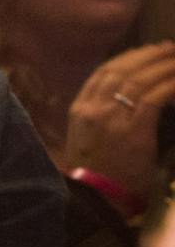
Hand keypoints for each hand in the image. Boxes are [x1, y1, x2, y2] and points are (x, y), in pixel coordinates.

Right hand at [64, 41, 174, 202]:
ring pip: (140, 80)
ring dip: (163, 67)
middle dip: (149, 56)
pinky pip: (155, 98)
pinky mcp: (134, 131)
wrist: (96, 198)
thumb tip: (127, 98)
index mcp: (80, 108)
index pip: (104, 72)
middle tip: (169, 48)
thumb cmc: (94, 171)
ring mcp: (112, 118)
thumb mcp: (86, 137)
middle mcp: (94, 108)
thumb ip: (100, 114)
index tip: (147, 51)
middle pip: (123, 70)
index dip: (129, 58)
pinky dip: (169, 86)